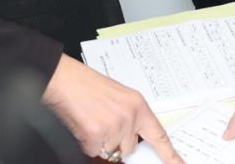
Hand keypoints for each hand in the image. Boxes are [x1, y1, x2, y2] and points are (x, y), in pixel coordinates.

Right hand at [42, 55, 182, 162]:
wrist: (65, 80)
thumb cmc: (87, 85)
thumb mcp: (119, 97)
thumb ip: (130, 117)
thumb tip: (133, 139)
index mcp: (138, 106)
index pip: (159, 135)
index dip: (170, 154)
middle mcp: (129, 117)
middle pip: (129, 148)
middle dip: (118, 142)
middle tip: (104, 122)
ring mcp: (114, 127)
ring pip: (111, 151)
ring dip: (101, 142)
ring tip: (92, 120)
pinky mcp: (96, 136)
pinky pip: (94, 151)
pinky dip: (87, 143)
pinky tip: (83, 125)